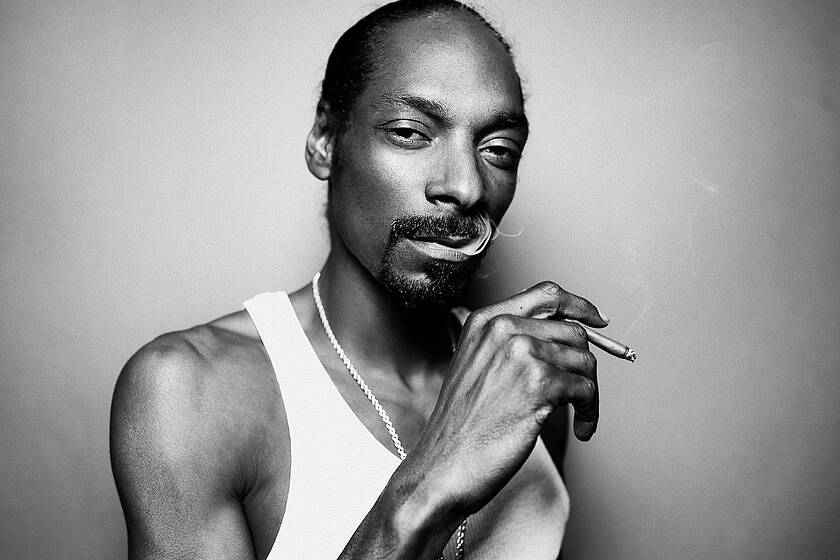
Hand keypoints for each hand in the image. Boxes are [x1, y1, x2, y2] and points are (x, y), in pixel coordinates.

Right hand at [406, 281, 606, 515]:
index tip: (598, 321)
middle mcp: (503, 329)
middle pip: (573, 331)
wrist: (444, 465)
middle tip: (583, 392)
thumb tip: (564, 342)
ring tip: (580, 416)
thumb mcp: (477, 367)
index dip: (580, 306)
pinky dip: (590, 412)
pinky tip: (581, 429)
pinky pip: (586, 389)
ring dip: (590, 393)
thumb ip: (512, 345)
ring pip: (584, 361)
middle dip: (586, 364)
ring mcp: (521, 353)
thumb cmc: (461, 426)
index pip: (547, 295)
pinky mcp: (539, 383)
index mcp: (486, 320)